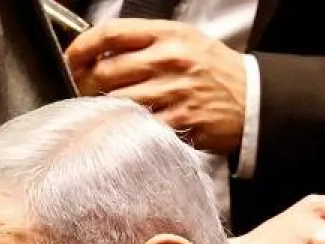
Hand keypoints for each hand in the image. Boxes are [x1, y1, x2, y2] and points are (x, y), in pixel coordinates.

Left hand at [65, 19, 245, 154]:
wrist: (253, 100)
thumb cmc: (214, 71)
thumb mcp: (185, 40)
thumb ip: (145, 43)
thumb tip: (101, 52)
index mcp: (167, 34)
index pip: (110, 33)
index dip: (82, 47)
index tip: (71, 59)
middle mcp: (168, 59)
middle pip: (105, 71)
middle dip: (86, 85)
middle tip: (85, 93)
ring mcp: (172, 91)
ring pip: (116, 102)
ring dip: (104, 110)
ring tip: (105, 113)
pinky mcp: (178, 120)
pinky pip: (138, 126)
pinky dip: (125, 129)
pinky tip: (126, 129)